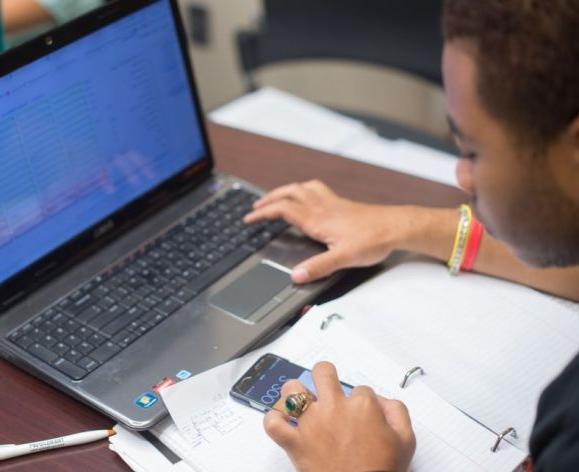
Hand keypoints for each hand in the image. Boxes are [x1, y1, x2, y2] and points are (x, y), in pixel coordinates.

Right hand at [244, 180, 419, 283]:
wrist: (396, 226)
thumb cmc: (373, 239)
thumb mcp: (343, 258)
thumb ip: (317, 267)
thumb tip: (295, 276)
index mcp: (317, 219)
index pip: (283, 209)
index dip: (263, 213)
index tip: (249, 218)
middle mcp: (322, 207)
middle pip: (288, 193)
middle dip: (269, 198)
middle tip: (256, 206)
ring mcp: (332, 202)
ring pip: (302, 188)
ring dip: (285, 190)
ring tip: (276, 197)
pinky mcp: (342, 203)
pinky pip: (317, 189)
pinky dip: (304, 189)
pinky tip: (307, 196)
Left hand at [264, 362, 415, 471]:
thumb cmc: (380, 471)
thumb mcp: (405, 440)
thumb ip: (397, 412)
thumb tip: (383, 402)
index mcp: (362, 406)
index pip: (360, 389)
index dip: (361, 400)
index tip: (361, 413)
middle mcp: (334, 408)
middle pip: (322, 372)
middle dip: (325, 375)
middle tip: (326, 386)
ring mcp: (311, 423)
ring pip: (292, 390)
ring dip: (294, 393)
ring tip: (300, 401)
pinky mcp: (295, 443)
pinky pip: (272, 424)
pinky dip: (273, 421)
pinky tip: (281, 423)